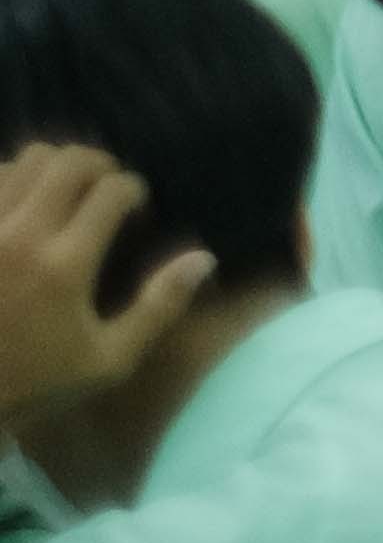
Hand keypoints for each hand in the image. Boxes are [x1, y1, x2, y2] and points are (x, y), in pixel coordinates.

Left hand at [0, 143, 208, 432]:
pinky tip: (24, 203)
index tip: (136, 210)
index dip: (134, 190)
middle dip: (99, 165)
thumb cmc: (34, 381)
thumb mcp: (107, 361)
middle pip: (68, 161)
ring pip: (24, 160)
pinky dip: (13, 179)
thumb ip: (157, 307)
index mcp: (65, 265)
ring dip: (54, 167)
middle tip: (106, 188)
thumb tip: (204, 258)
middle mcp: (23, 233)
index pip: (113, 190)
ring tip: (63, 192)